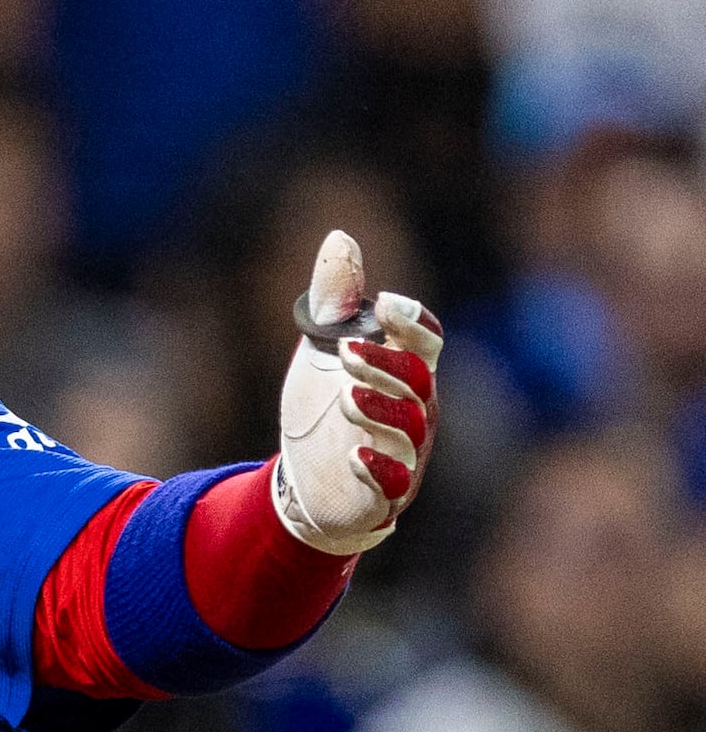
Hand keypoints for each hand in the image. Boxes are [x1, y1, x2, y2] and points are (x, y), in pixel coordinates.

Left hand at [274, 230, 442, 553]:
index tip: (384, 303)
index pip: (428, 342)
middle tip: (344, 349)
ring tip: (344, 395)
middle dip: (388, 363)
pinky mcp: (383, 494)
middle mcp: (417, 410)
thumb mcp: (320, 348)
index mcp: (406, 370)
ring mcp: (405, 454)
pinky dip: (378, 468)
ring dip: (380, 410)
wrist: (303, 481)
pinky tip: (353, 454)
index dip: (413, 323)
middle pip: (419, 381)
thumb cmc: (322, 406)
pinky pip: (393, 483)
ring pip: (409, 430)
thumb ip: (334, 300)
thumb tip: (340, 237)